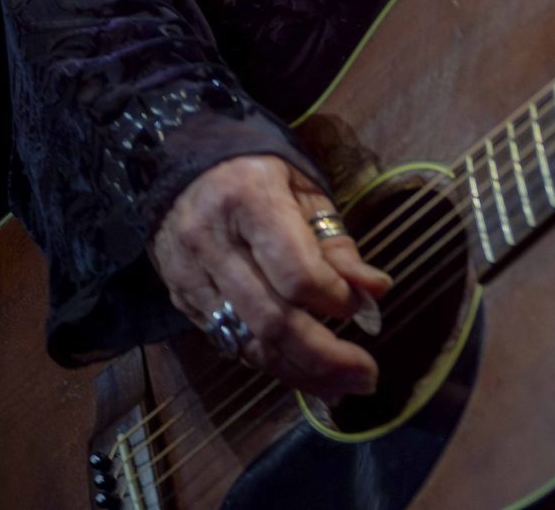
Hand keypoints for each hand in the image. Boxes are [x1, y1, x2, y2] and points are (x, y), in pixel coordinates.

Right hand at [150, 154, 391, 397]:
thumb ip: (337, 243)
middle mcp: (212, 243)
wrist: (181, 169)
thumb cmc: (258, 174)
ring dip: (299, 372)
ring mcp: (189, 277)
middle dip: (323, 356)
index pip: (294, 271)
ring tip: (342, 386)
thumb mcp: (306, 191)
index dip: (333, 299)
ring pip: (246, 342)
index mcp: (250, 202)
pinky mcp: (180, 301)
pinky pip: (227, 342)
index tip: (363, 310)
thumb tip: (374, 291)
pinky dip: (268, 362)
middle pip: (270, 319)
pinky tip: (302, 371)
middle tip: (366, 376)